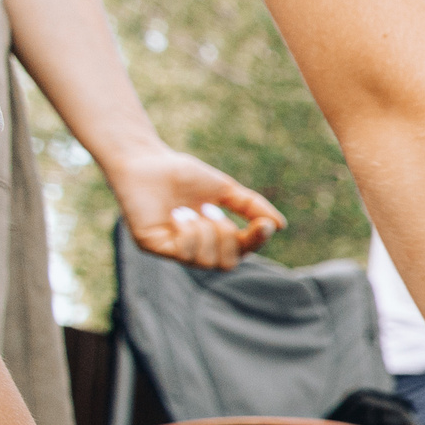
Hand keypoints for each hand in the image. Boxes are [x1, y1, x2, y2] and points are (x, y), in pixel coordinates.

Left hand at [104, 147, 283, 269]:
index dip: (256, 241)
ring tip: (189, 209)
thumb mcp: (224, 189)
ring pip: (207, 261)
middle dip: (225, 236)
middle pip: (228, 263)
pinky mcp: (154, 247)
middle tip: (209, 208)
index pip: (243, 250)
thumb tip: (279, 225)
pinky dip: (187, 232)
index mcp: (214, 237)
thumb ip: (251, 206)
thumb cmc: (182, 173)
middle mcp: (195, 249)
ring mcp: (174, 251)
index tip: (265, 225)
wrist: (145, 161)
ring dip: (204, 232)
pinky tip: (176, 214)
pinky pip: (183, 254)